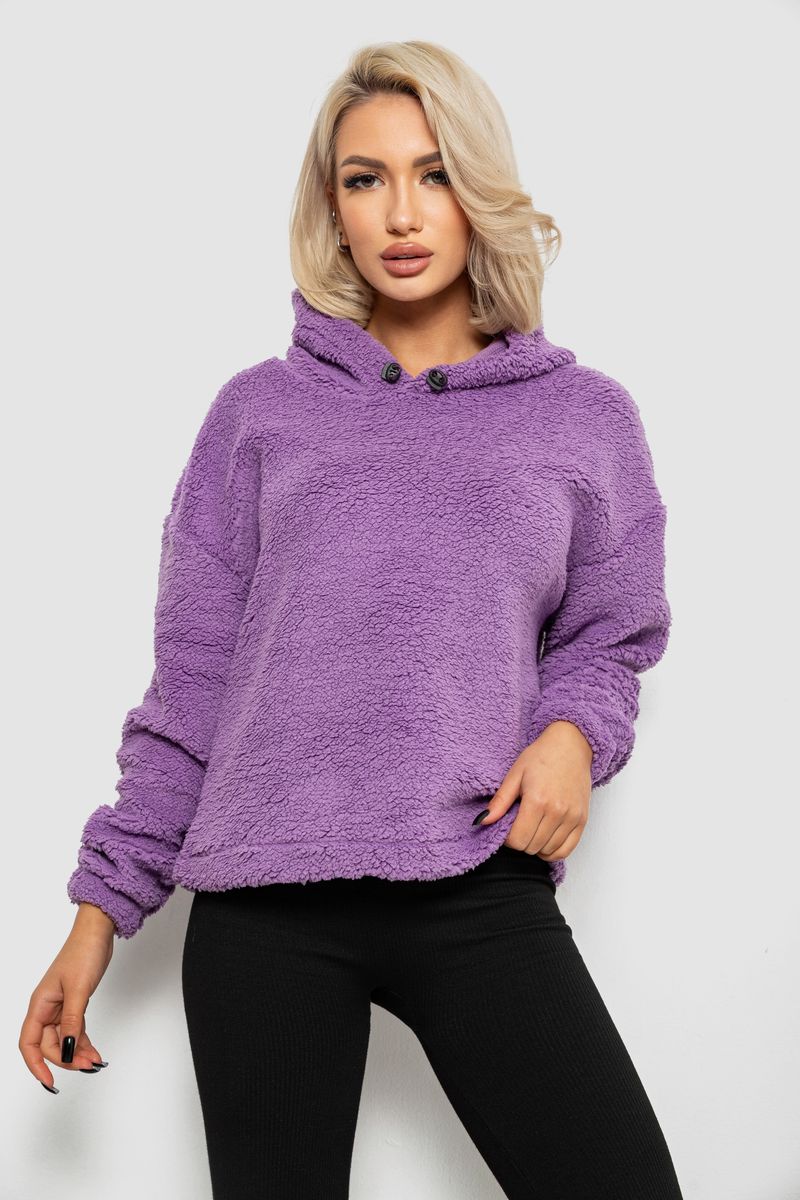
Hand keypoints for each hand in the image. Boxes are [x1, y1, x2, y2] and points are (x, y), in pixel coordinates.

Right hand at [19, 904, 114, 1092]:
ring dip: (77, 1053)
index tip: (50, 1081)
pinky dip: (83, 1041)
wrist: (98, 932)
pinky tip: (94, 1051)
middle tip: (88, 1066)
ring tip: (95, 1062)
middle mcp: (47, 1008)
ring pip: (64, 1039)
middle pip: (48, 1045)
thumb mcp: (79, 990)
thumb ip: (72, 1022)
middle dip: (66, 1059)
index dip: (36, 1065)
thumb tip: (68, 1051)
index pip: (28, 1043)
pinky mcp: (74, 1003)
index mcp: (40, 1004)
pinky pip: (74, 1030)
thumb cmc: (83, 953)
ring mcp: (60, 1006)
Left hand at [478, 721, 592, 860]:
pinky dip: (553, 852)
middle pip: (532, 847)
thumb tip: (482, 821)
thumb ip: (500, 801)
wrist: (571, 746)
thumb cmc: (542, 757)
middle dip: (520, 841)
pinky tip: (545, 840)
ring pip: (548, 852)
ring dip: (536, 846)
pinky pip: (566, 850)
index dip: (507, 838)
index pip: (517, 839)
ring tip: (532, 829)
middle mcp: (557, 812)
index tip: (507, 827)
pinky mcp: (582, 820)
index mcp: (537, 801)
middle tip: (519, 826)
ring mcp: (572, 818)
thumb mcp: (515, 774)